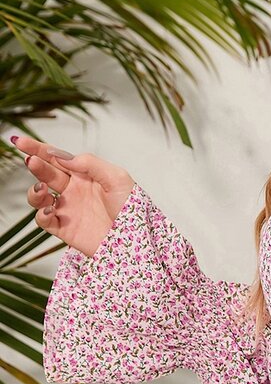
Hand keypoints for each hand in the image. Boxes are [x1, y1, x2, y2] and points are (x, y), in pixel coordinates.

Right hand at [12, 134, 135, 256]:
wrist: (137, 242)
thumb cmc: (132, 210)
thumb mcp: (118, 179)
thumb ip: (90, 164)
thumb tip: (64, 157)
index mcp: (86, 175)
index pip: (58, 158)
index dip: (40, 149)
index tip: (22, 142)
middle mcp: (74, 190)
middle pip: (47, 173)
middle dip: (36, 164)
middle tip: (32, 161)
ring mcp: (68, 209)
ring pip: (40, 196)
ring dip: (35, 190)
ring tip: (42, 189)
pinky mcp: (65, 229)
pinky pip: (44, 220)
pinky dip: (40, 214)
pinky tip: (49, 209)